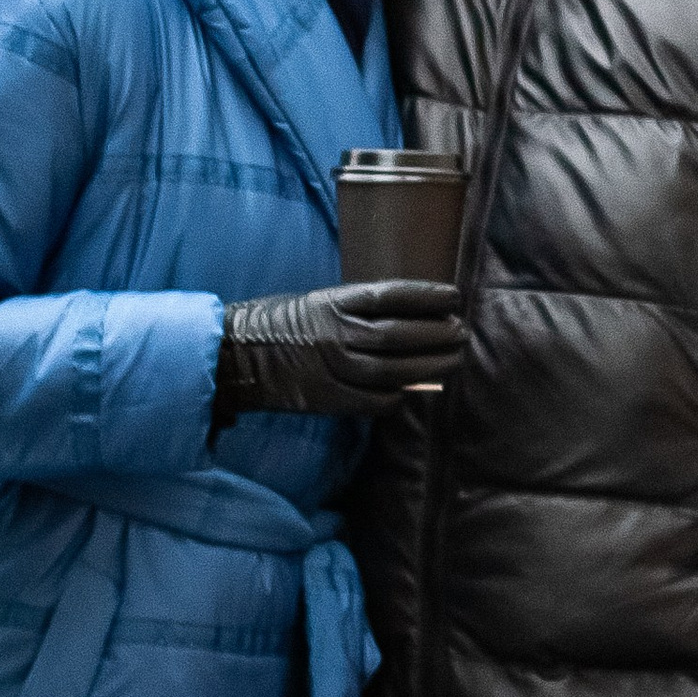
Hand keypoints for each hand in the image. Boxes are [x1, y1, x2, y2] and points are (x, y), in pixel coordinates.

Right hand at [216, 279, 465, 418]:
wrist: (237, 355)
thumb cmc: (280, 323)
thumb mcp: (318, 303)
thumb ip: (359, 312)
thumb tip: (412, 321)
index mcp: (333, 303)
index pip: (392, 296)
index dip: (428, 296)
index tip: (454, 296)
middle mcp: (335, 334)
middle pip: (400, 335)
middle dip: (438, 334)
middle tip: (460, 332)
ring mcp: (333, 368)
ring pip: (394, 370)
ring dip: (430, 365)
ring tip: (452, 358)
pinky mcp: (328, 398)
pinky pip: (375, 400)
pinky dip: (398, 395)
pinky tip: (410, 387)